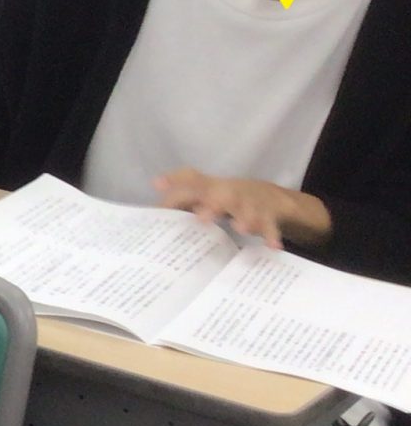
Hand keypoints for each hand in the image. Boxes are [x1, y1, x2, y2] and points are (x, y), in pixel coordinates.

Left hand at [153, 170, 327, 250]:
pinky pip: (270, 226)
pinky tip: (273, 246)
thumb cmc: (227, 198)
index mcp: (212, 187)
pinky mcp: (268, 215)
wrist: (272, 197)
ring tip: (240, 228)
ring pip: (249, 209)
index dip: (176, 180)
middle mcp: (231, 192)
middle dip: (213, 204)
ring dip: (245, 218)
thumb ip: (181, 202)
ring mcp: (251, 203)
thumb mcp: (205, 196)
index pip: (192, 179)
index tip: (158, 184)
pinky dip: (272, 235)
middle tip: (202, 217)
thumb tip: (153, 214)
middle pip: (223, 194)